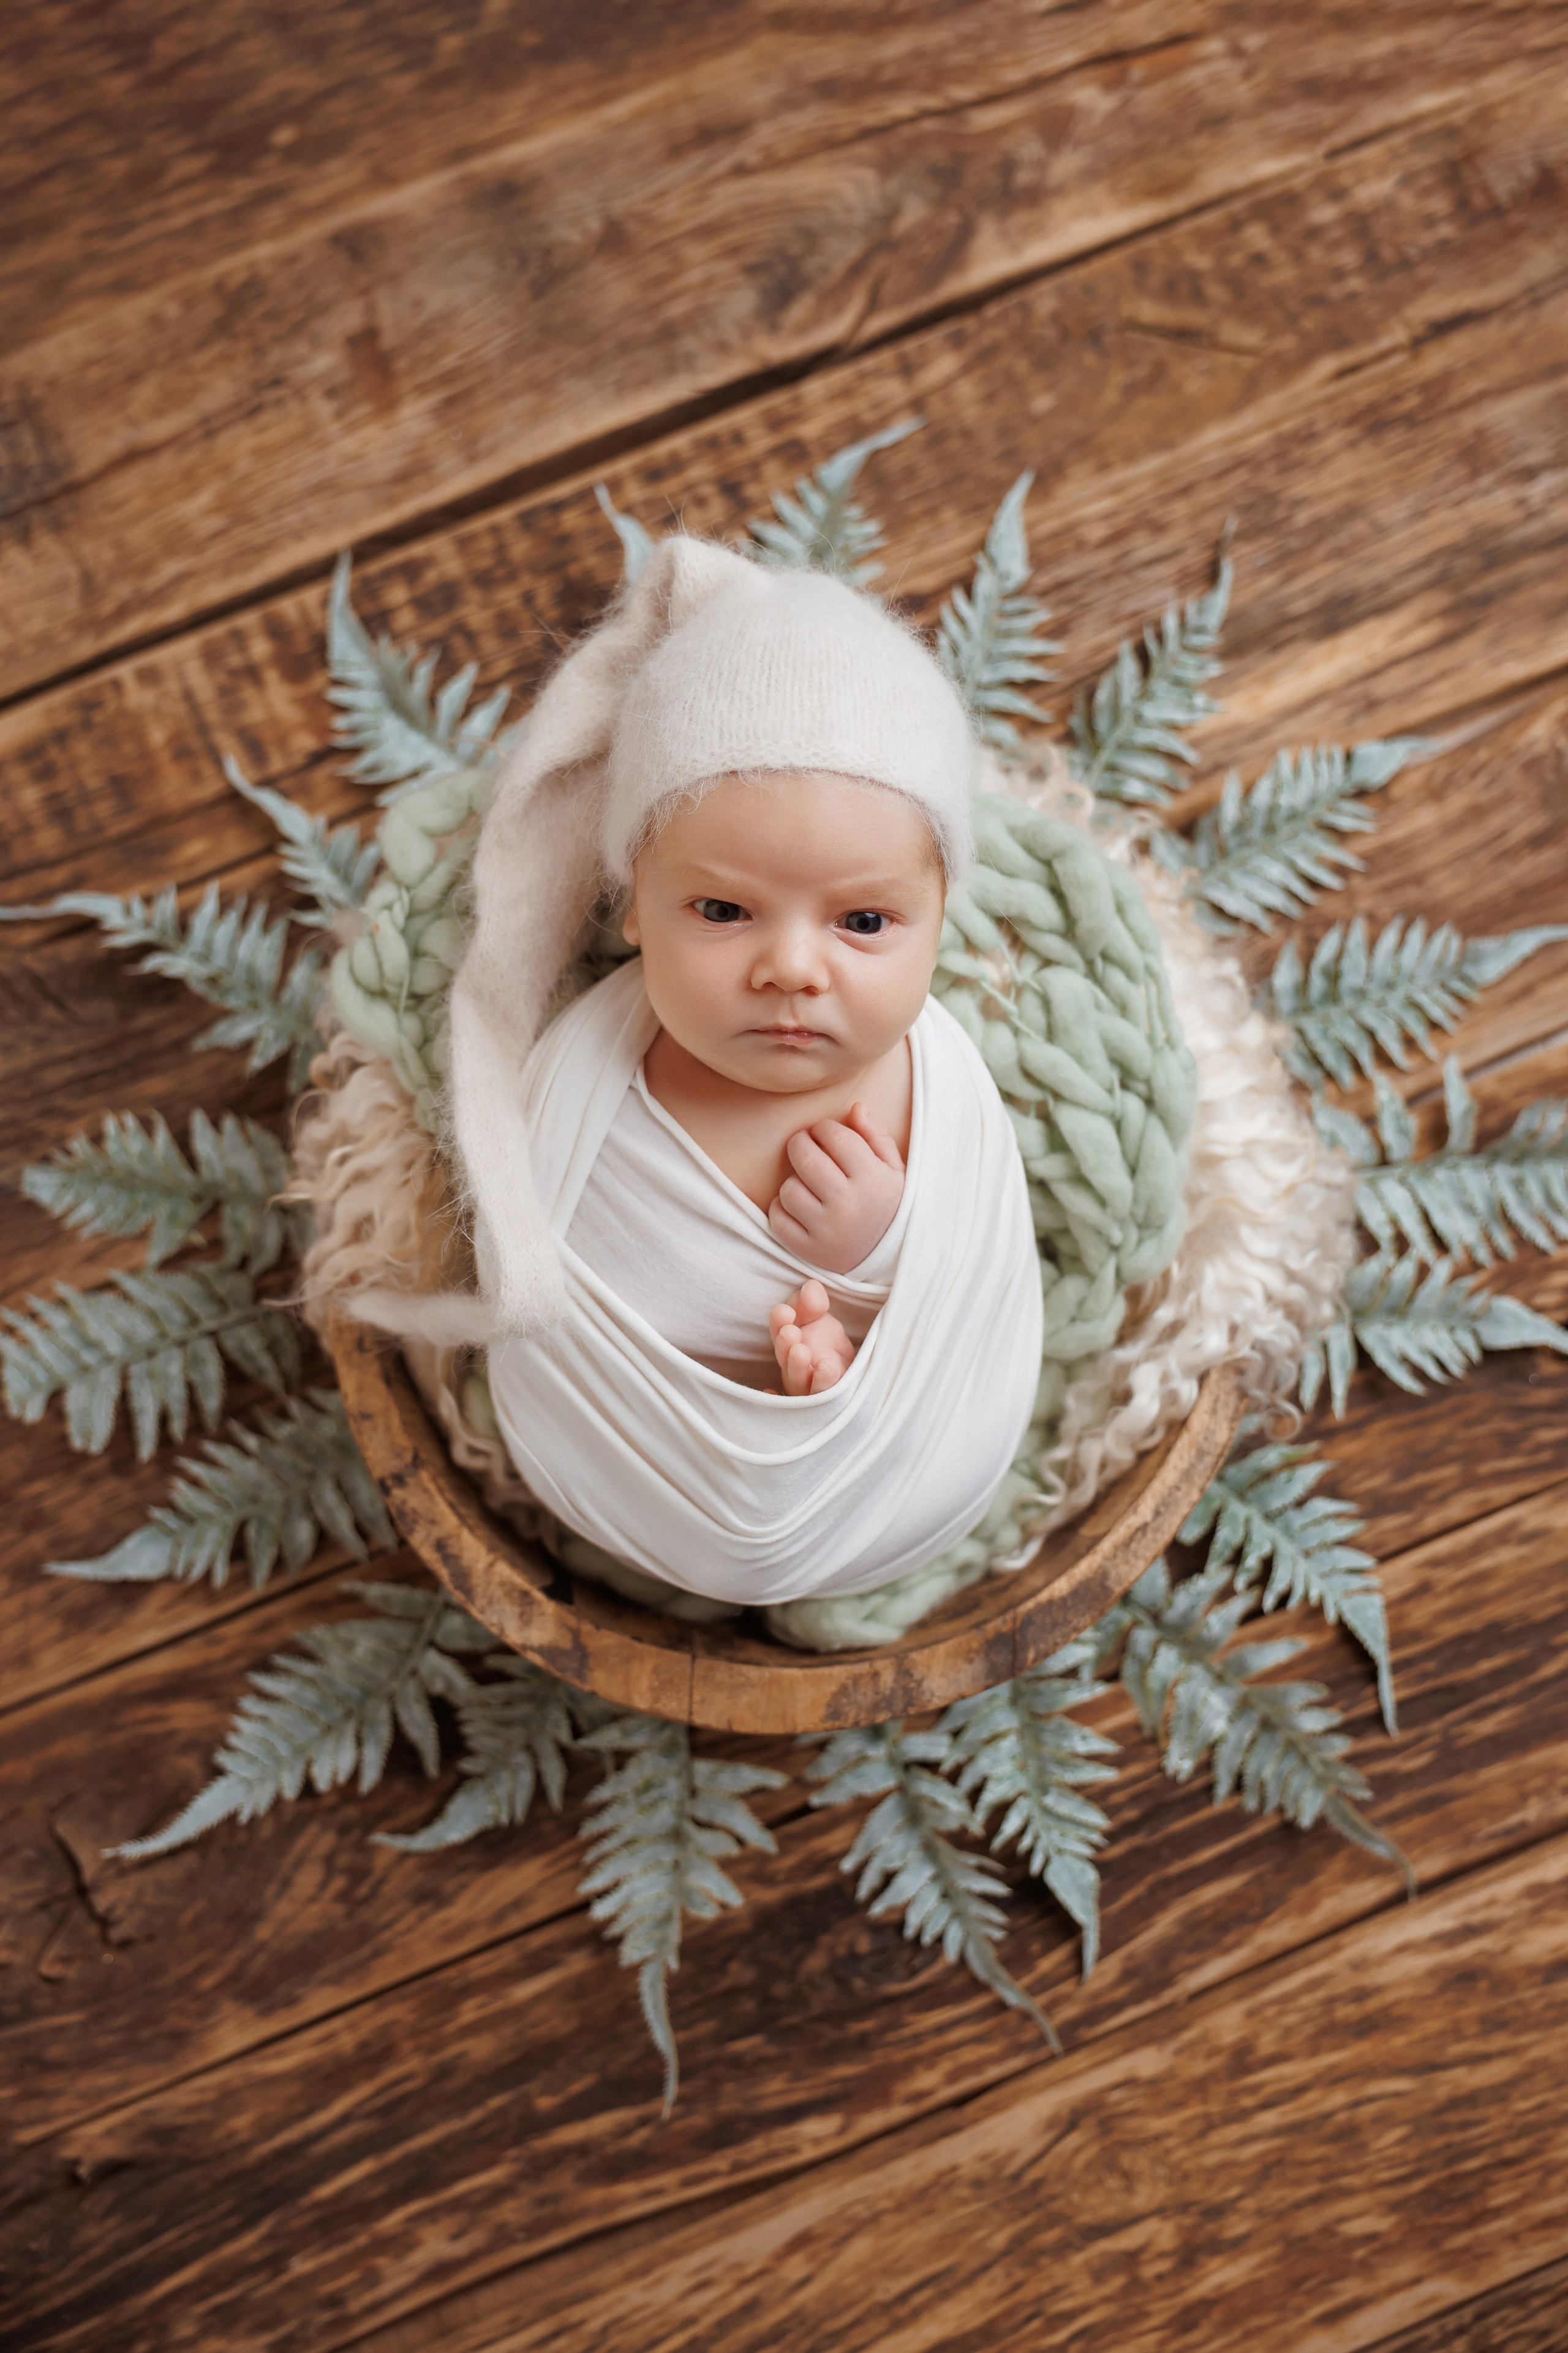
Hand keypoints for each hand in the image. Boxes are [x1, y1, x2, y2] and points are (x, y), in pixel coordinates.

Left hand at [766, 1102, 903, 1273]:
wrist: (892, 1261)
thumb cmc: (891, 1207)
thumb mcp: (895, 1170)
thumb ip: (876, 1136)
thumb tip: (855, 1107)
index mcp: (872, 1179)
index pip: (835, 1136)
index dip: (824, 1128)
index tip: (824, 1133)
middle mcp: (848, 1204)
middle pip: (805, 1157)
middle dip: (800, 1143)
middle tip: (806, 1145)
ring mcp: (825, 1229)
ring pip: (788, 1188)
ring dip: (794, 1180)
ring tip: (808, 1182)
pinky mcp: (808, 1250)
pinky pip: (777, 1218)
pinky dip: (782, 1208)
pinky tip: (799, 1206)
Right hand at [769, 1280, 854, 1395]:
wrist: (851, 1369)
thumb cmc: (827, 1342)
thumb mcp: (820, 1318)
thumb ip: (813, 1304)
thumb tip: (811, 1287)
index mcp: (788, 1343)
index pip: (779, 1331)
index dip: (779, 1322)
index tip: (785, 1312)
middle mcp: (793, 1367)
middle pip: (784, 1359)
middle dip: (785, 1345)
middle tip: (790, 1333)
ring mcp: (808, 1387)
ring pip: (799, 1381)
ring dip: (798, 1368)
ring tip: (803, 1353)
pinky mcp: (827, 1400)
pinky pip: (820, 1400)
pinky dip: (819, 1386)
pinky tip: (825, 1370)